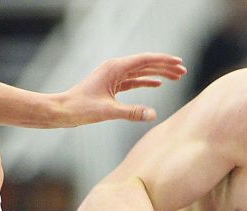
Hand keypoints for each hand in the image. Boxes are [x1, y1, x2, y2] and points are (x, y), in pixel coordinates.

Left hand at [58, 53, 186, 125]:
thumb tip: (153, 115)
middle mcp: (115, 68)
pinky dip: (145, 81)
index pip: (145, 60)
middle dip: (165, 67)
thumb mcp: (108, 112)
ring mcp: (112, 76)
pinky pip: (132, 81)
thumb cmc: (81, 109)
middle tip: (183, 71)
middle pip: (145, 64)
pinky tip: (156, 84)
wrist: (63, 111)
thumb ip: (132, 112)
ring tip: (175, 77)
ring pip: (140, 72)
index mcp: (115, 68)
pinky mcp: (110, 85)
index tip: (179, 63)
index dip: (164, 61)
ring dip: (158, 74)